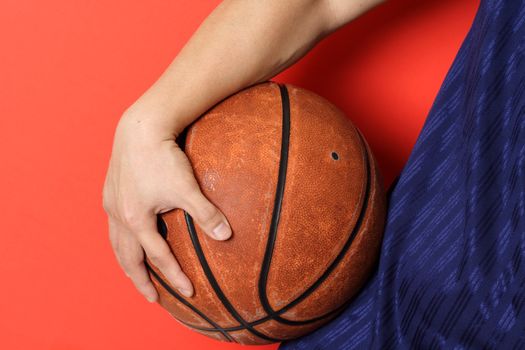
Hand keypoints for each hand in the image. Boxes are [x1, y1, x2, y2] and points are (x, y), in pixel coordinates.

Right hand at [102, 108, 231, 301]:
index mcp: (136, 220)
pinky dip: (120, 240)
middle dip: (140, 280)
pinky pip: (112, 225)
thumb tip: (227, 236)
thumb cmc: (162, 158)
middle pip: (128, 258)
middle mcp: (119, 216)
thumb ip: (206, 214)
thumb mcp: (187, 188)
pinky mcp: (110, 191)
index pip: (158, 257)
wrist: (139, 128)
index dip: (174, 276)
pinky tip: (126, 237)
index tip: (188, 292)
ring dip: (126, 262)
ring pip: (116, 242)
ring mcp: (111, 203)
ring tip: (134, 274)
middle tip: (151, 298)